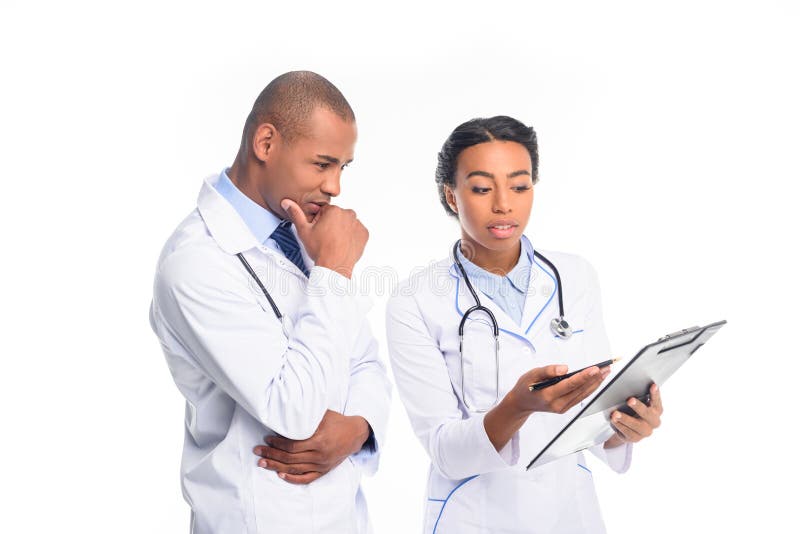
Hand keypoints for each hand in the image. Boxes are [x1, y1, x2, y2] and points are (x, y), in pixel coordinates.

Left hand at [253, 410, 369, 483]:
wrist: (356, 434)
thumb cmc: (337, 421)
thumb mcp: (323, 415)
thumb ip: (306, 416)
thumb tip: (285, 413)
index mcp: (319, 441)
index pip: (293, 445)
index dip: (278, 443)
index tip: (267, 438)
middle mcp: (320, 455)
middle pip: (290, 458)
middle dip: (271, 454)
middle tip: (258, 451)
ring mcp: (322, 465)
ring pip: (295, 469)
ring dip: (276, 466)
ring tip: (262, 463)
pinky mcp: (323, 471)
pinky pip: (306, 478)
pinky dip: (292, 478)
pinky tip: (280, 475)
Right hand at [281, 199, 367, 277]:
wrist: (334, 266)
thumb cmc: (320, 250)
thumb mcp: (304, 231)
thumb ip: (296, 214)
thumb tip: (287, 203)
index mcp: (334, 210)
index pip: (326, 211)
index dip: (320, 222)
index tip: (319, 231)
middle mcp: (348, 214)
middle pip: (338, 216)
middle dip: (332, 224)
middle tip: (326, 238)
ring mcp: (358, 224)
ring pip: (348, 223)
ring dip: (342, 229)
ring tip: (335, 242)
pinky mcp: (364, 234)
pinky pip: (357, 232)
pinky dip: (352, 236)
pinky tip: (343, 244)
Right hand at [484, 364, 610, 450]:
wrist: (522, 403)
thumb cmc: (525, 387)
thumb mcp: (531, 374)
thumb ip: (548, 370)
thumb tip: (565, 368)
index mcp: (548, 396)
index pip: (570, 385)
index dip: (584, 376)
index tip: (595, 369)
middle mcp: (558, 404)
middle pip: (580, 390)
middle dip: (595, 378)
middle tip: (606, 367)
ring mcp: (563, 408)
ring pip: (583, 394)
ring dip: (596, 383)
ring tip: (606, 372)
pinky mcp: (566, 407)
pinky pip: (581, 397)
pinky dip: (590, 388)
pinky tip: (597, 381)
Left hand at [604, 383, 662, 447]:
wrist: (627, 427)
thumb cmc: (633, 410)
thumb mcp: (638, 402)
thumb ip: (639, 396)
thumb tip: (630, 384)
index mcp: (656, 410)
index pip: (657, 401)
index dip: (655, 394)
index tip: (653, 385)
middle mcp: (654, 421)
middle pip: (648, 414)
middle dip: (638, 406)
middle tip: (630, 400)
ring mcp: (646, 431)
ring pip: (637, 425)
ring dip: (626, 418)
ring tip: (615, 413)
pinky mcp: (636, 438)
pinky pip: (628, 432)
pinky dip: (620, 425)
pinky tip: (614, 420)